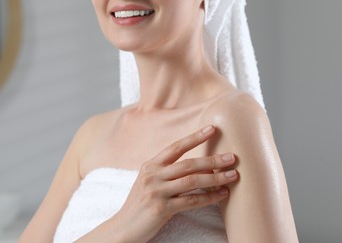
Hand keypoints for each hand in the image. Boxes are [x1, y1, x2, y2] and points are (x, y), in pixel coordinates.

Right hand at [112, 125, 237, 241]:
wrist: (124, 227)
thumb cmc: (140, 204)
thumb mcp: (149, 182)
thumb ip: (166, 172)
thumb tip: (199, 166)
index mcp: (150, 166)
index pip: (175, 147)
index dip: (194, 137)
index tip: (212, 128)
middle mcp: (152, 175)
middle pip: (188, 164)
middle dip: (212, 160)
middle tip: (232, 157)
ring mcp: (156, 192)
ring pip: (192, 181)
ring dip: (215, 178)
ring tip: (232, 175)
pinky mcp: (161, 209)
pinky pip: (191, 201)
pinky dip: (209, 197)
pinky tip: (221, 194)